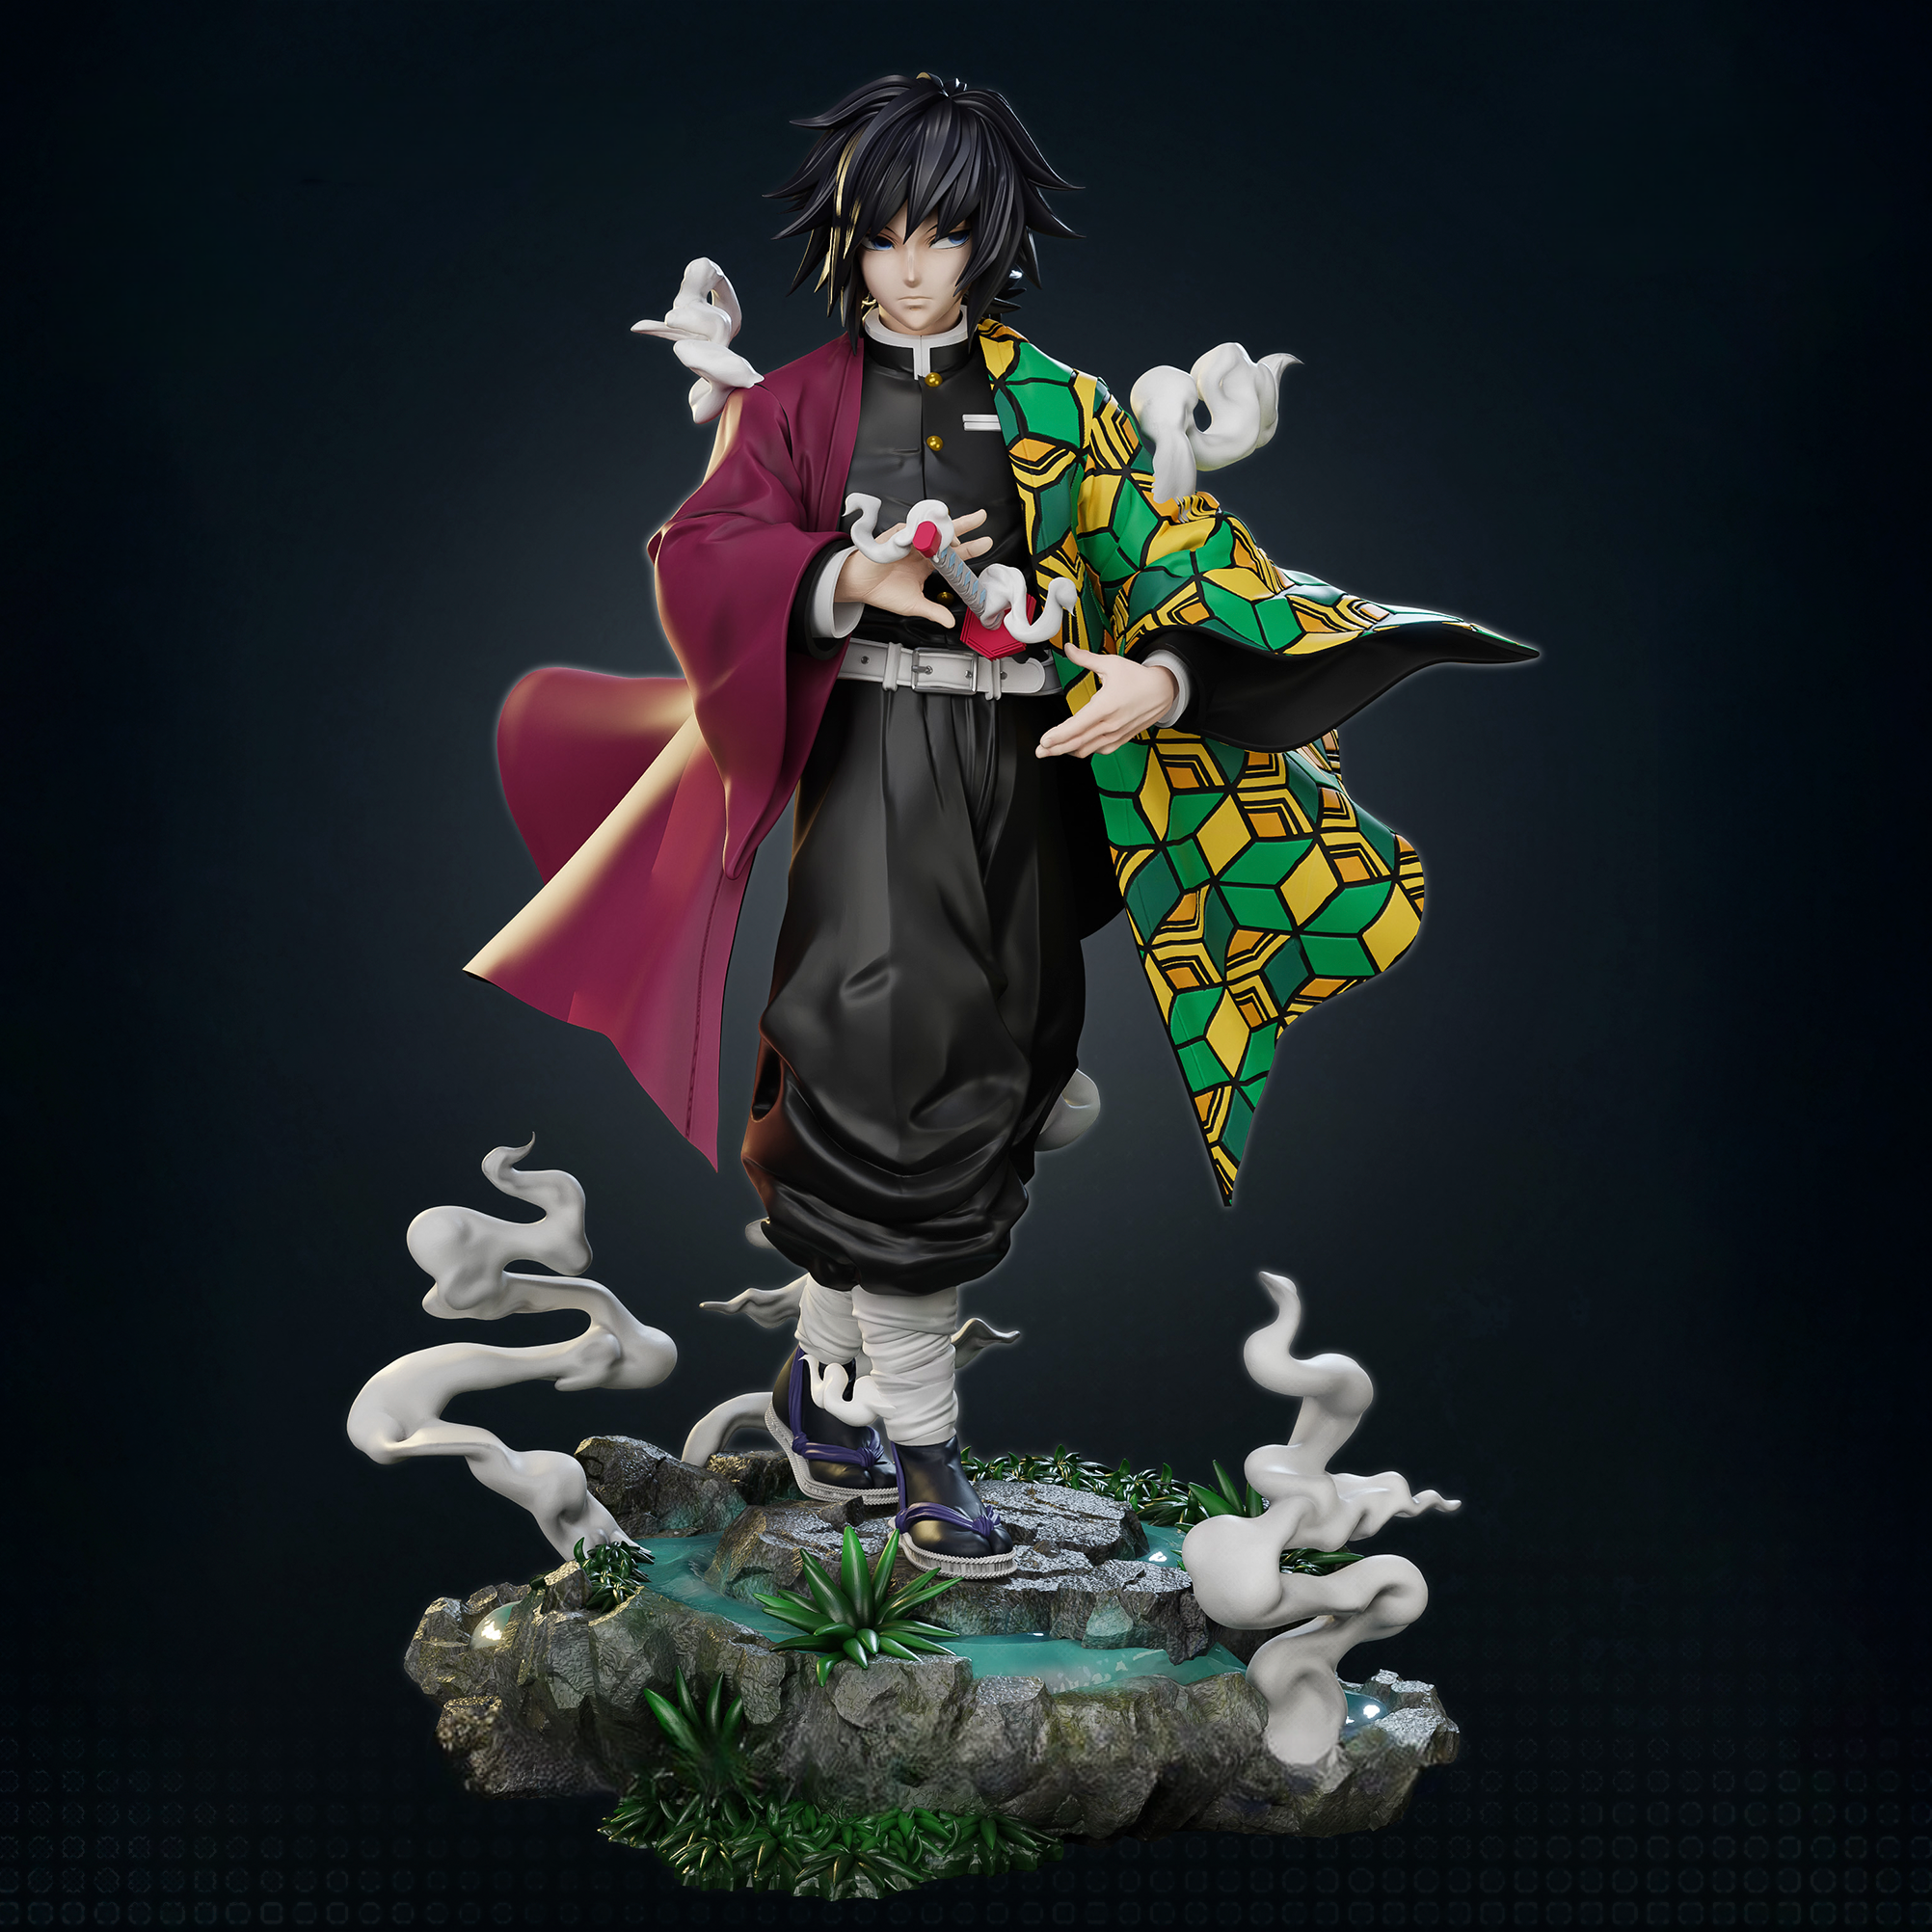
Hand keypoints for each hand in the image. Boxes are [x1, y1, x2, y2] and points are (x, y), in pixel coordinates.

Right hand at [833, 508, 990, 627]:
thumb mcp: (914, 605)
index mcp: (927, 564)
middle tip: (981, 517)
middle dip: (965, 524)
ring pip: (932, 528)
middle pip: (947, 534)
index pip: (953, 554)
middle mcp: (921, 549)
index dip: (970, 548)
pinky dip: (919, 532)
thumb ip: (934, 611)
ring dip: (944, 530)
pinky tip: (923, 539)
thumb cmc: (883, 591)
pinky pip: (910, 529)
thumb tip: (951, 622)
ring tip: (953, 536)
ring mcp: (909, 541)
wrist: (859, 585)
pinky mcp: (895, 536)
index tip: (985, 543)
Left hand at [1035, 645, 1177, 757]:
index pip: (1076, 726)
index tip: (1044, 740)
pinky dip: (1085, 750)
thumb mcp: (1111, 663)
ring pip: (1087, 749)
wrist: (1162, 690)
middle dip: (1056, 749)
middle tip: (1041, 751)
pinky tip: (1075, 747)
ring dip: (1068, 751)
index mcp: (1105, 706)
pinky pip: (1100, 750)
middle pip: (1078, 742)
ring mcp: (1116, 734)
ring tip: (1053, 750)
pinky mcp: (1121, 739)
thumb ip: (1086, 658)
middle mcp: (1110, 724)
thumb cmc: (1138, 678)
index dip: (1058, 736)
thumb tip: (1069, 649)